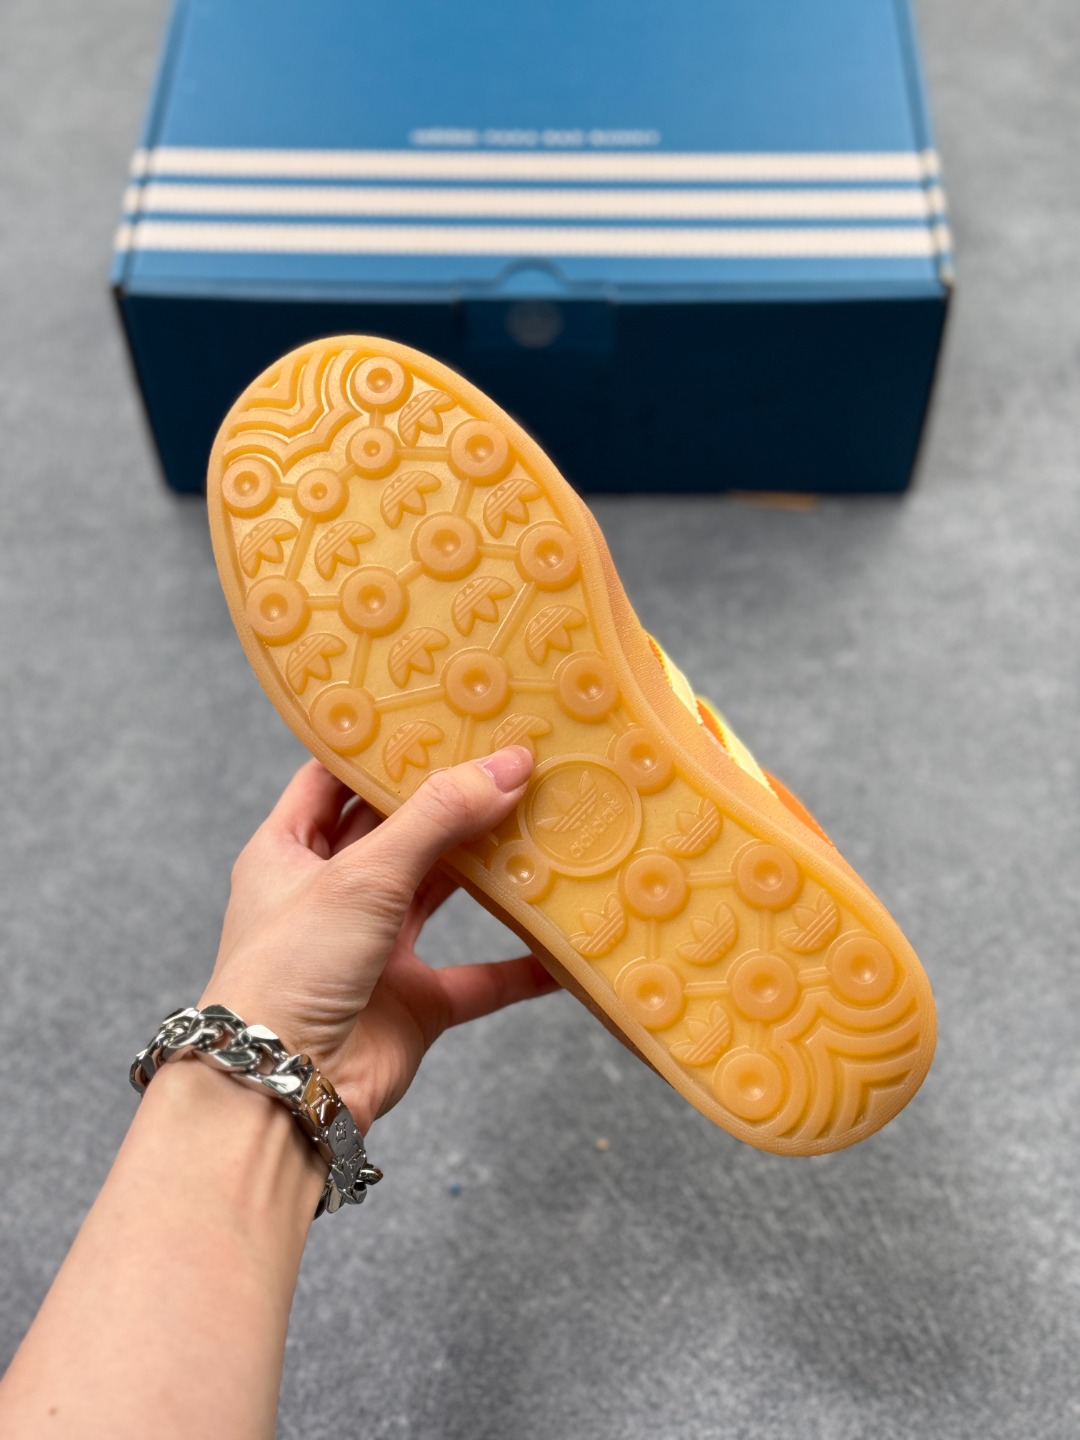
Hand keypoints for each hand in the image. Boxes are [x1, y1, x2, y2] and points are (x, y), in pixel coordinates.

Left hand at [198, 746, 557, 1131]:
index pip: (334, 778)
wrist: (281, 1092)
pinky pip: (480, 976)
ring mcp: (373, 950)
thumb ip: (438, 817)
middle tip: (510, 757)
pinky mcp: (413, 1003)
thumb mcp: (361, 874)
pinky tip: (564, 944)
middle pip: (400, 831)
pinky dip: (521, 964)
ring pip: (442, 894)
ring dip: (489, 869)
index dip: (380, 745)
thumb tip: (510, 765)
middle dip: (451, 800)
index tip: (436, 710)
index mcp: (288, 851)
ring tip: (543, 824)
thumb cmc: (289, 970)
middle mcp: (330, 895)